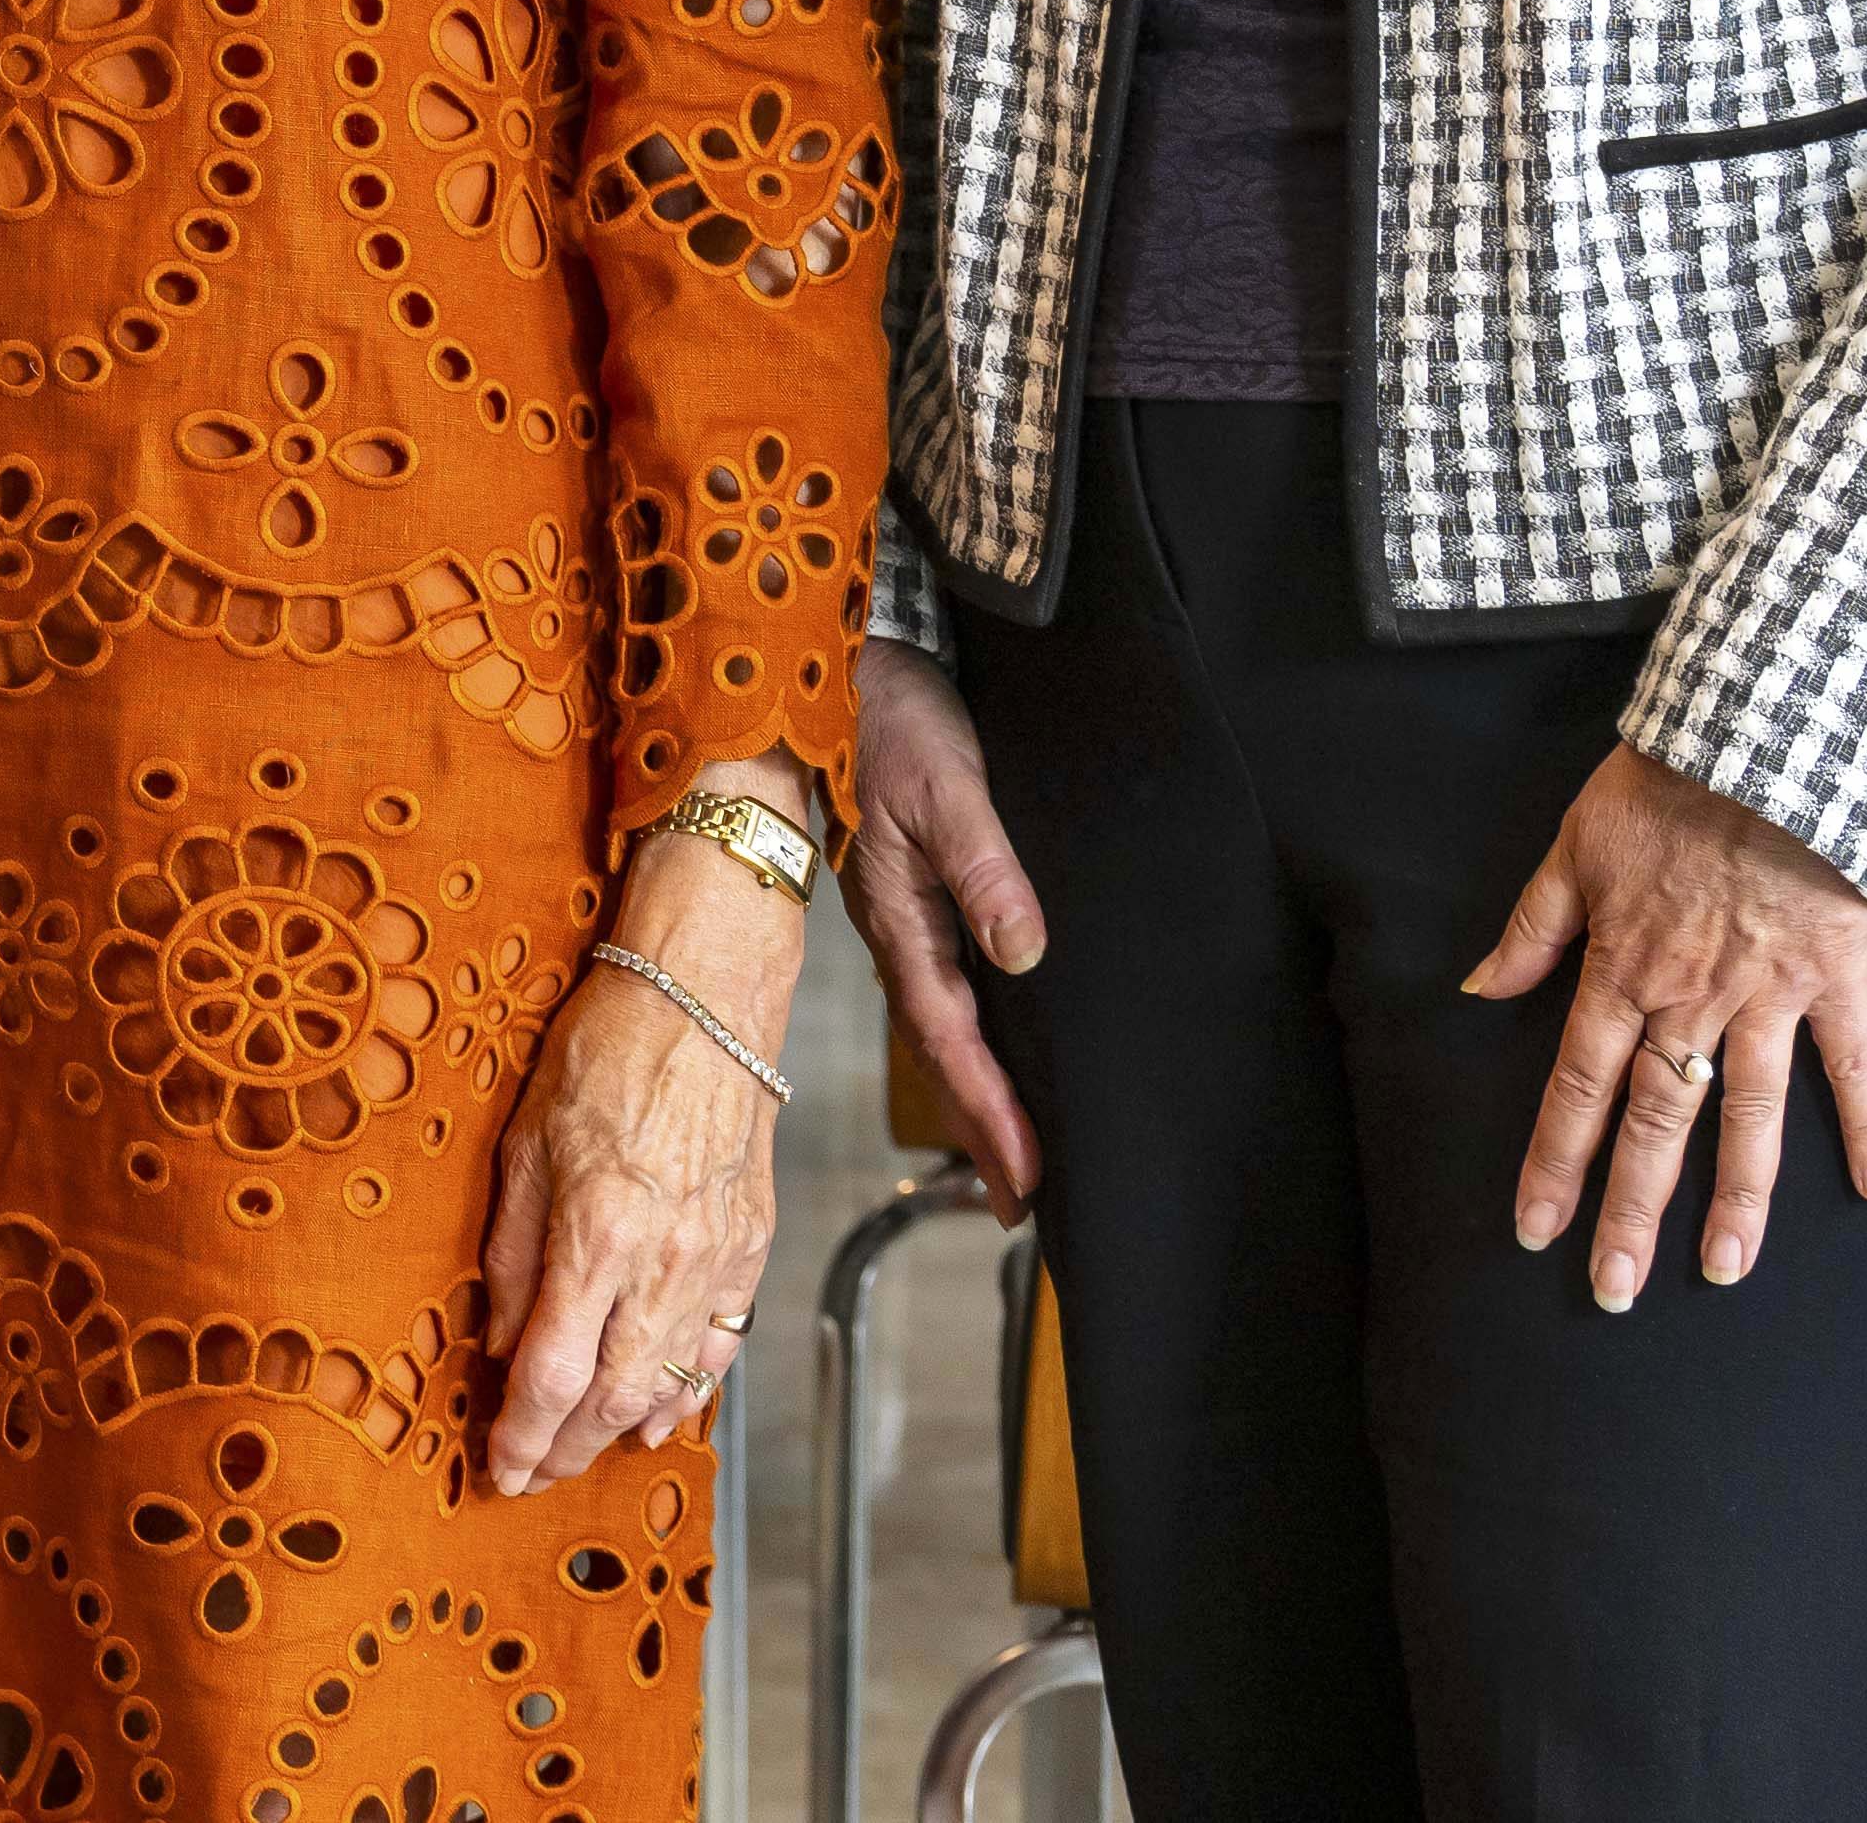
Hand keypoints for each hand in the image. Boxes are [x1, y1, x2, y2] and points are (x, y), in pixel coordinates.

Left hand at [478, 804, 807, 1491]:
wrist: (705, 1000)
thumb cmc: (604, 1052)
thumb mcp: (523, 1143)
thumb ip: (509, 1250)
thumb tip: (495, 1337)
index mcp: (594, 1236)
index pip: (548, 1374)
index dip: (520, 1435)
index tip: (497, 1467)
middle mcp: (661, 1265)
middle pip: (608, 1399)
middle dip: (564, 1450)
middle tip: (529, 1476)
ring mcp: (714, 1262)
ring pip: (669, 1384)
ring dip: (620, 1431)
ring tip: (581, 1454)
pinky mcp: (752, 1249)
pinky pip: (721, 1344)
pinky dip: (688, 1389)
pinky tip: (661, 1412)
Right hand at [837, 641, 1046, 1208]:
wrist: (838, 660)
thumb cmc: (891, 717)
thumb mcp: (945, 786)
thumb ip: (984, 867)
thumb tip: (1024, 952)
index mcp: (898, 919)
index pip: (950, 1036)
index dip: (990, 1111)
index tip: (1028, 1179)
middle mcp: (895, 932)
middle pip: (939, 1052)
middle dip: (979, 1129)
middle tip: (1021, 1206)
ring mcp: (897, 917)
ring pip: (939, 1028)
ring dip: (973, 1095)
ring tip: (1009, 1157)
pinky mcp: (909, 896)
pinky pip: (940, 993)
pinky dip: (965, 1043)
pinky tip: (988, 1055)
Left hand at [1465, 741, 1866, 1304]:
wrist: (1760, 744)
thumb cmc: (1662, 791)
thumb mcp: (1571, 849)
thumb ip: (1531, 929)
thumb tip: (1479, 986)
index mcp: (1621, 974)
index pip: (1578, 1089)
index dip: (1555, 1161)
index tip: (1536, 1228)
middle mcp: (1690, 1002)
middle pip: (1656, 1125)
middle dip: (1632, 1211)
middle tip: (1617, 1288)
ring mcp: (1767, 999)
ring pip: (1748, 1118)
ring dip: (1739, 1200)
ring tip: (1724, 1272)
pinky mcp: (1834, 980)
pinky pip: (1855, 1065)